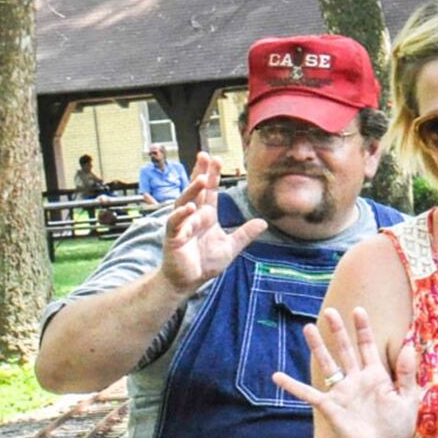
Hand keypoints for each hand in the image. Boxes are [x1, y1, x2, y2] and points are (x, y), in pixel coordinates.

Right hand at [160, 152, 265, 293]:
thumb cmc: (205, 262)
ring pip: (184, 202)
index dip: (212, 175)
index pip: (210, 191)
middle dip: (199, 173)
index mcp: (206, 215)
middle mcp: (193, 216)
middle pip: (195, 190)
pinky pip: (175, 222)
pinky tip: (190, 208)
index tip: (216, 159)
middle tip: (205, 156)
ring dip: (192, 190)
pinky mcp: (173, 236)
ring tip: (201, 179)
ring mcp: (182, 224)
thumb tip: (263, 222)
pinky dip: (181, 214)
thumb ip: (245, 234)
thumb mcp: (231, 247)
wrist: (189, 280)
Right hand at [271, 307, 422, 437]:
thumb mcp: (408, 399)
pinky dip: (292, 386)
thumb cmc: (398, 428)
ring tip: (308, 328)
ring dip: (318, 347)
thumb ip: (407, 373)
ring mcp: (341, 392)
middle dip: (338, 331)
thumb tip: (408, 346)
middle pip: (345, 349)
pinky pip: (308, 394)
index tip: (358, 310)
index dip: (363, 329)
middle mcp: (356, 380)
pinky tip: (277, 376)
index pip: (368, 347)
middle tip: (330, 311)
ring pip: (327, 364)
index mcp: (376, 376)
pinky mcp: (330, 407)